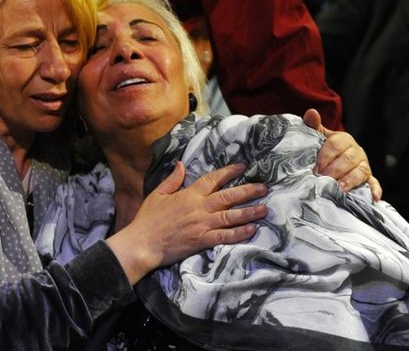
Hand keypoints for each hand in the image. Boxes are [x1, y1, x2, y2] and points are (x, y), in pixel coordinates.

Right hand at [107, 162, 267, 284]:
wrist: (143, 243)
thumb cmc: (148, 219)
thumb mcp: (158, 194)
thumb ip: (172, 180)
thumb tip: (181, 164)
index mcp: (188, 195)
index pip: (212, 179)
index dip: (228, 172)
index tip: (242, 167)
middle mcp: (199, 208)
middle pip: (228, 196)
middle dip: (247, 191)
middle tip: (264, 188)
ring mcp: (202, 224)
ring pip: (231, 216)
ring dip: (249, 212)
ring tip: (265, 208)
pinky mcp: (202, 241)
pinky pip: (225, 236)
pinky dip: (239, 233)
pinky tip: (251, 229)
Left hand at [303, 108, 381, 200]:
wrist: (331, 160)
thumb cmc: (323, 148)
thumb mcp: (317, 137)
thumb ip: (313, 126)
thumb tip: (311, 112)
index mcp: (343, 139)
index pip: (335, 145)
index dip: (324, 156)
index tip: (314, 168)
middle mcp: (356, 151)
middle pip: (348, 160)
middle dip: (334, 170)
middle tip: (322, 180)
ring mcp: (363, 165)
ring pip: (360, 171)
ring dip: (349, 180)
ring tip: (338, 188)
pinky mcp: (368, 178)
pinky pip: (373, 183)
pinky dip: (374, 190)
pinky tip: (373, 198)